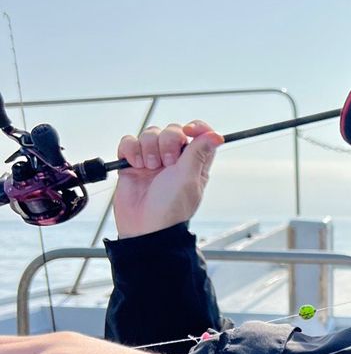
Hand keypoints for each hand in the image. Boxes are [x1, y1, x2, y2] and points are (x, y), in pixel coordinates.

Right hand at [113, 120, 223, 238]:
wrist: (144, 226)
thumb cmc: (171, 207)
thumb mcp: (189, 178)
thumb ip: (199, 152)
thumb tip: (217, 135)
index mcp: (194, 162)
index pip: (199, 134)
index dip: (196, 127)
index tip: (189, 130)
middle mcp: (174, 159)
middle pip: (172, 130)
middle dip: (167, 142)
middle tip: (165, 164)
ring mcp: (152, 159)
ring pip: (149, 133)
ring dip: (148, 148)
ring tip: (148, 168)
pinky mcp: (132, 162)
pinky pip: (129, 142)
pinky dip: (131, 149)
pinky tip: (134, 164)